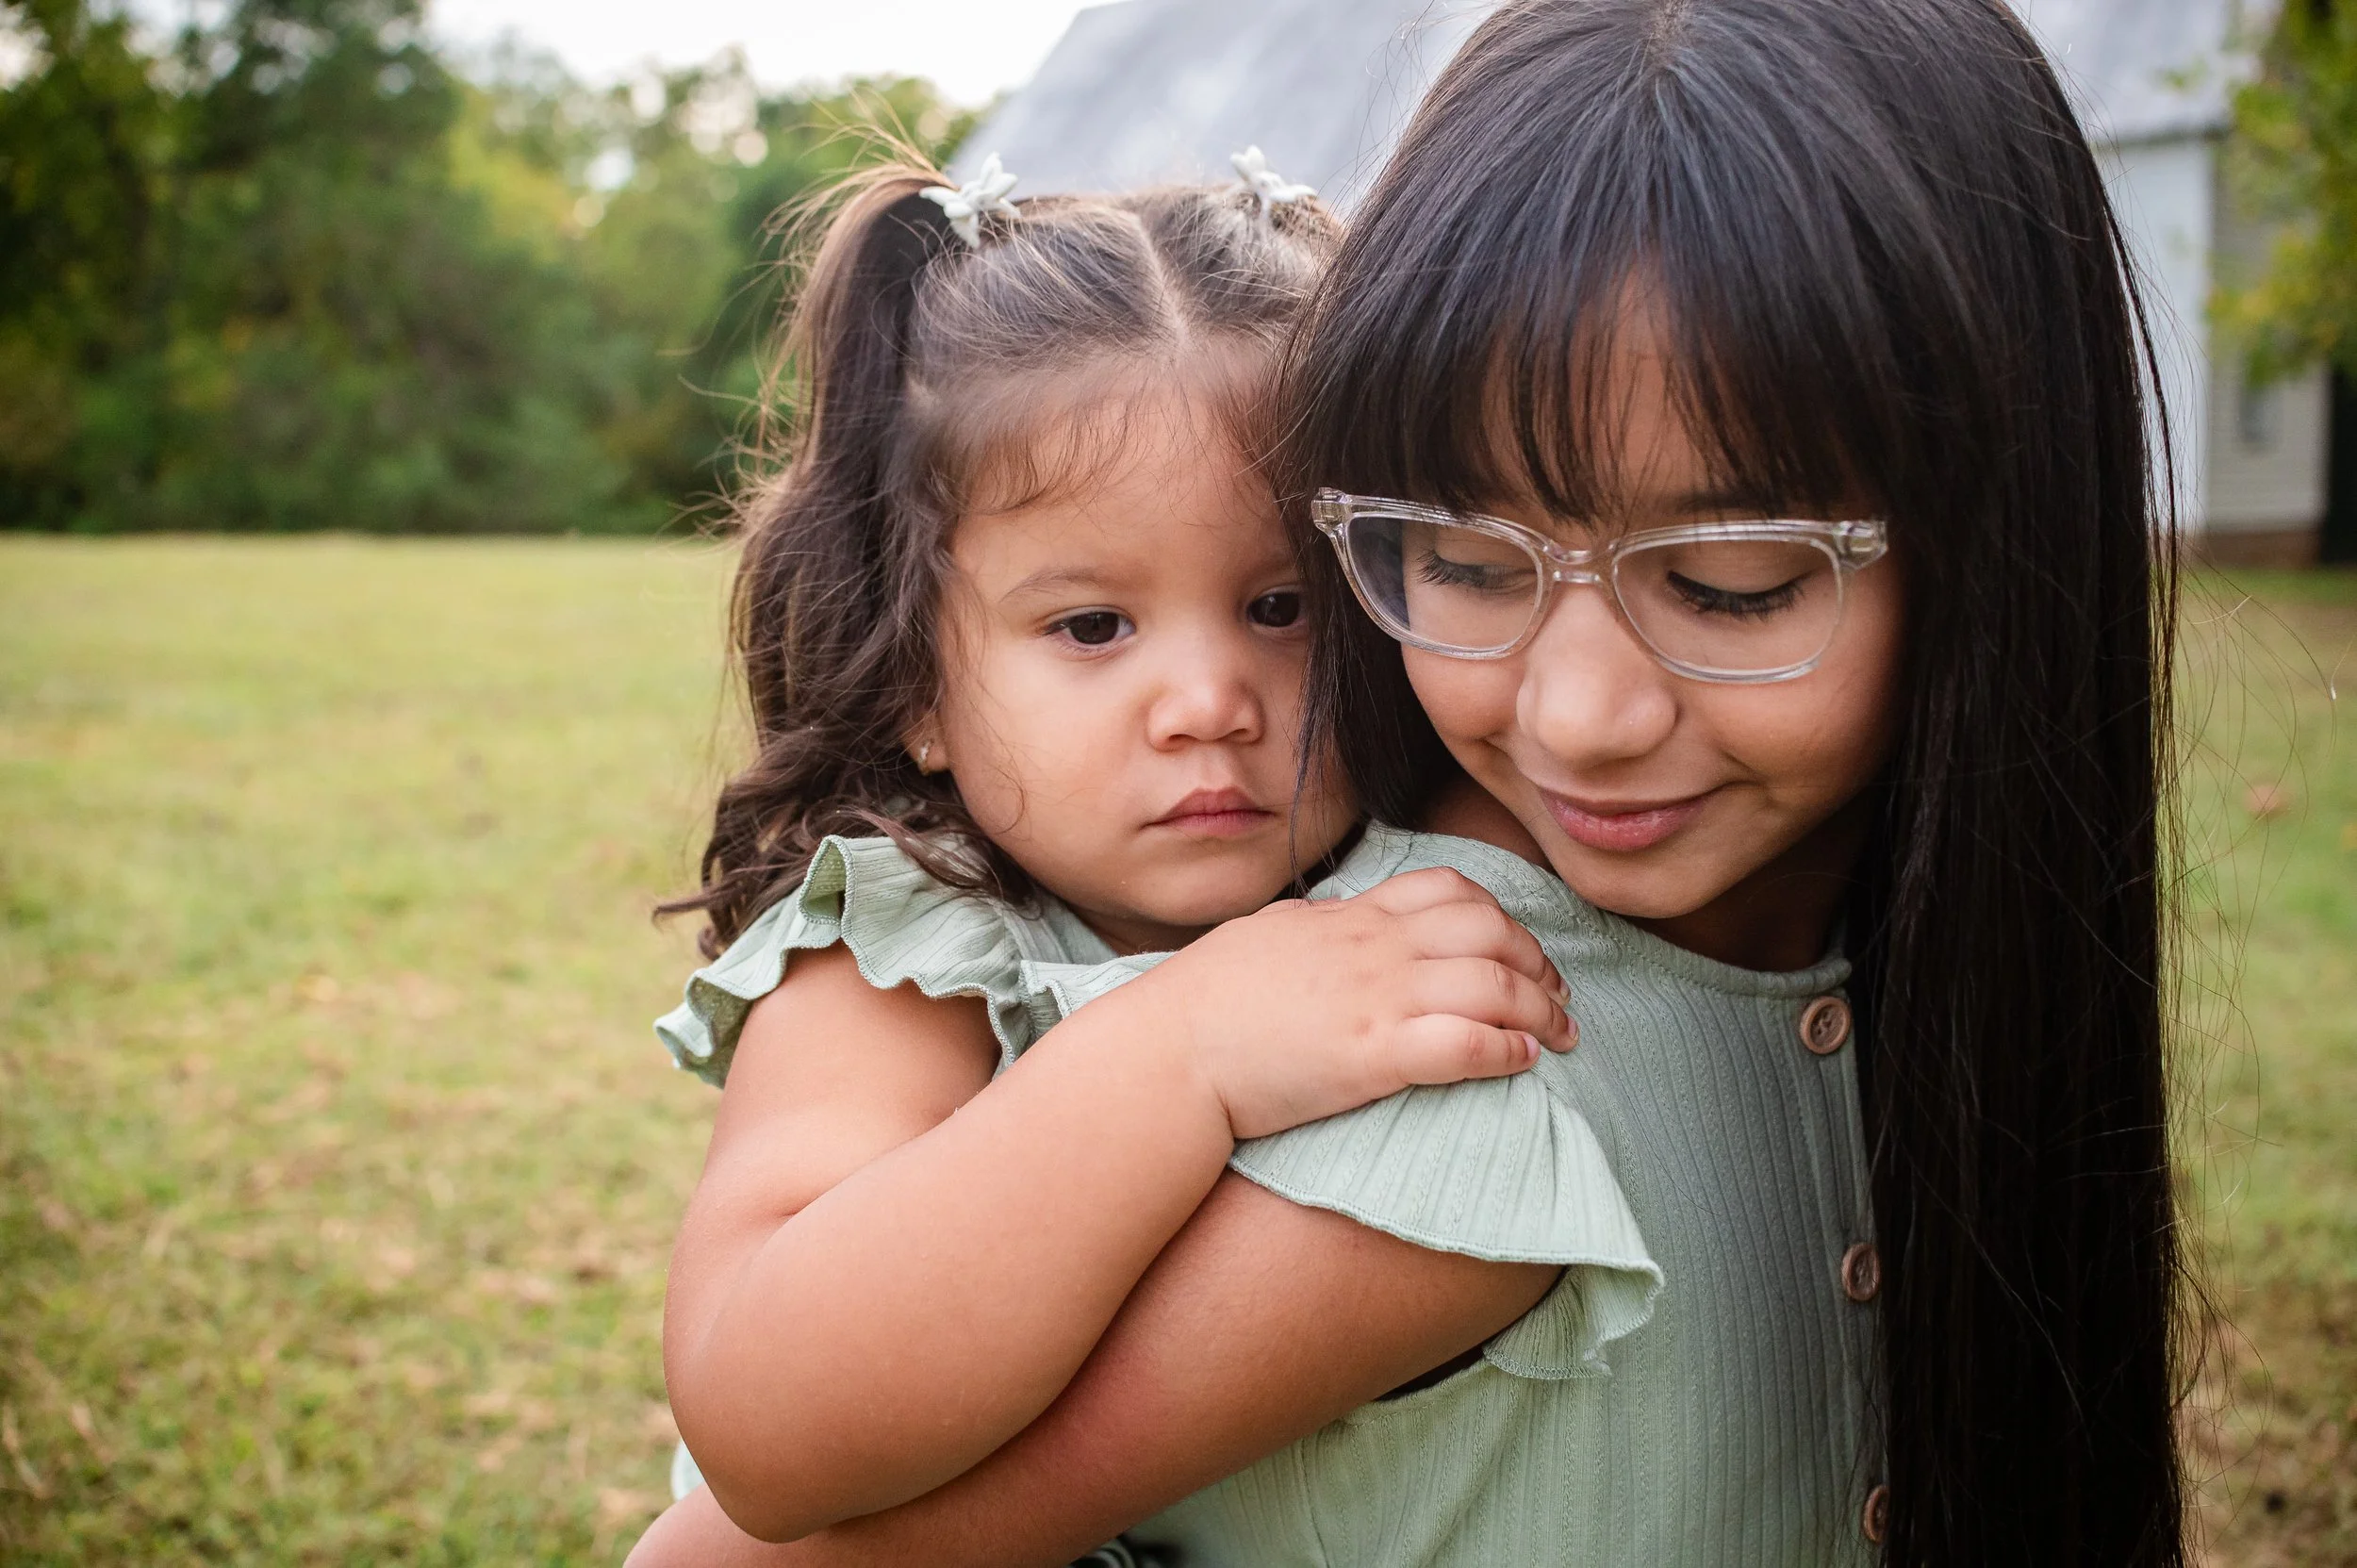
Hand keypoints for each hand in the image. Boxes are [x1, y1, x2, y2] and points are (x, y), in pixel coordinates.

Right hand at [1109, 867, 1575, 1140]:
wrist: (1169, 1050)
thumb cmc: (1203, 1001)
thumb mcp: (1265, 938)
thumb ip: (1312, 928)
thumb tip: (1330, 921)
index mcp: (1348, 919)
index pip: (1448, 891)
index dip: (1500, 917)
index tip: (1519, 951)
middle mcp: (1373, 949)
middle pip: (1489, 931)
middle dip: (1537, 962)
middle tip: (1558, 997)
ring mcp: (1376, 998)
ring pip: (1493, 984)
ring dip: (1541, 1010)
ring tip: (1560, 1037)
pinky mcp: (1373, 1054)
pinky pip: (1465, 1042)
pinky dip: (1507, 1049)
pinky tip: (1523, 1062)